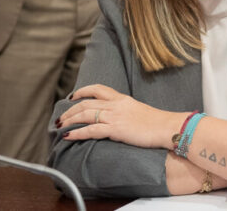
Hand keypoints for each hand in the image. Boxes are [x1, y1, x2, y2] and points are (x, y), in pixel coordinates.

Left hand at [59, 84, 179, 148]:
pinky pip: (90, 130)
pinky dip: (76, 133)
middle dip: (70, 110)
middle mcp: (116, 104)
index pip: (98, 89)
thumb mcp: (139, 111)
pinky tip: (68, 136)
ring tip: (59, 126)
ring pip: (85, 114)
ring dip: (69, 120)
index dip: (83, 91)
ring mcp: (115, 116)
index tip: (73, 96)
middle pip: (86, 103)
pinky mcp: (115, 129)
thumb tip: (120, 118)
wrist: (168, 127)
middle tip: (61, 117)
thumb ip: (127, 111)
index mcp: (122, 99)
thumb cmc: (158, 123)